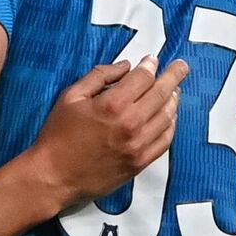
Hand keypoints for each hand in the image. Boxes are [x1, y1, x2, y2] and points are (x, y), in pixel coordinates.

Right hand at [26, 55, 187, 210]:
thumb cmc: (58, 135)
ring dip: (174, 99)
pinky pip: (165, 140)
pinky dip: (171, 125)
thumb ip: (100, 76)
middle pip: (161, 94)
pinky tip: (171, 116)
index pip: (143, 78)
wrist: (54, 176)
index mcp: (113, 104)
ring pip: (167, 116)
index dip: (150, 65)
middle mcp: (131, 123)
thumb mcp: (71, 96)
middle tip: (182, 67)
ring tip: (176, 89)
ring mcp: (138, 145)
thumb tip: (126, 66)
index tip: (153, 60)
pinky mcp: (140, 162)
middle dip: (174, 76)